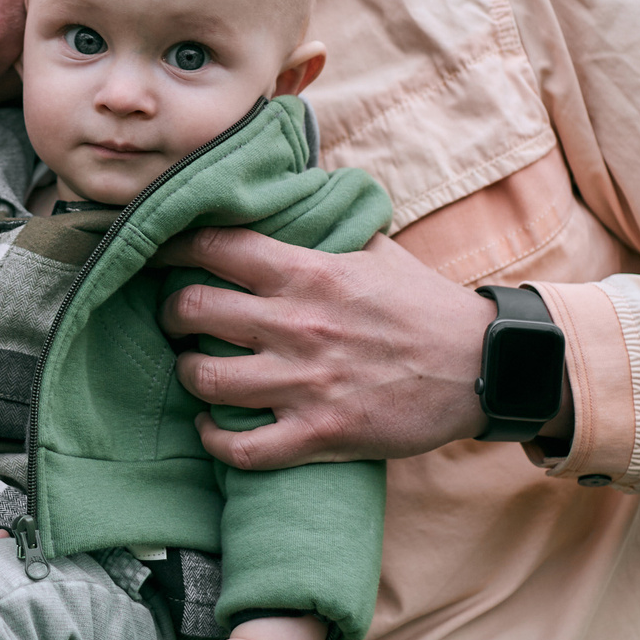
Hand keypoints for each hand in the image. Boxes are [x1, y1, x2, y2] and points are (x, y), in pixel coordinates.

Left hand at [157, 229, 494, 467]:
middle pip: (192, 310)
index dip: (172, 244)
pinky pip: (242, 448)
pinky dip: (215, 440)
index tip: (157, 249)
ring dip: (189, 373)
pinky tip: (212, 428)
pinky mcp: (321, 434)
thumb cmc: (424, 306)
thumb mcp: (376, 250)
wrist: (482, 367)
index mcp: (309, 273)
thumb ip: (327, 225)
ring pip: (206, 379)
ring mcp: (306, 383)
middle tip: (176, 317)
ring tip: (194, 368)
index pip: (215, 245)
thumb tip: (291, 192)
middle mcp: (298, 325)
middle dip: (171, 313)